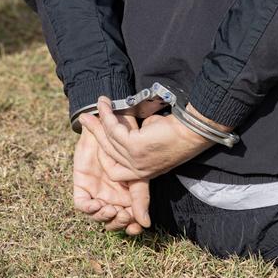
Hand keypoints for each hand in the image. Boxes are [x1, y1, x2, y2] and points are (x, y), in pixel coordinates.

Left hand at [73, 122, 149, 233]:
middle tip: (124, 215)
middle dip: (118, 222)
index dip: (130, 228)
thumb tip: (146, 224)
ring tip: (111, 209)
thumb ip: (141, 197)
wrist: (112, 128)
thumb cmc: (128, 149)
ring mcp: (96, 193)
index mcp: (127, 197)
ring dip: (104, 217)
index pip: (128, 220)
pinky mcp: (82, 186)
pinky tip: (97, 204)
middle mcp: (111, 198)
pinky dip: (89, 207)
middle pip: (112, 221)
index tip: (136, 228)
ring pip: (97, 216)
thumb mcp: (138, 174)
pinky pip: (82, 204)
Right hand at [80, 96, 230, 181]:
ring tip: (97, 104)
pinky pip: (115, 131)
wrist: (192, 130)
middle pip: (107, 152)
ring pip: (109, 140)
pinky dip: (108, 116)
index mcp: (141, 173)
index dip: (103, 148)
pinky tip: (105, 105)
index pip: (114, 167)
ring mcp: (135, 161)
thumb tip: (122, 124)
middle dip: (95, 133)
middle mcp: (137, 171)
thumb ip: (135, 138)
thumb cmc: (175, 132)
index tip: (96, 131)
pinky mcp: (136, 148)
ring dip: (100, 120)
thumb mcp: (151, 138)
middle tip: (85, 118)